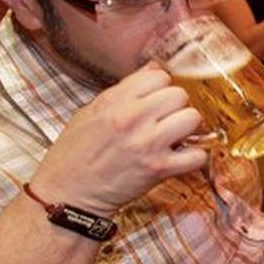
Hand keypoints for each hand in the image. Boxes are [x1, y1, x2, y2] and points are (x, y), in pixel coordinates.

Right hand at [29, 65, 207, 215]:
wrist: (66, 195)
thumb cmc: (74, 155)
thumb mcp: (89, 112)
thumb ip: (123, 90)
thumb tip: (153, 68)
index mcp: (113, 101)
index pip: (158, 75)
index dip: (160, 88)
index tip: (155, 100)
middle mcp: (132, 118)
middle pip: (179, 95)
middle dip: (175, 107)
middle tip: (164, 120)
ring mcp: (148, 143)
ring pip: (193, 118)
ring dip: (186, 129)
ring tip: (173, 137)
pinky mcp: (159, 168)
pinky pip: (197, 155)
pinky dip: (193, 158)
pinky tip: (180, 158)